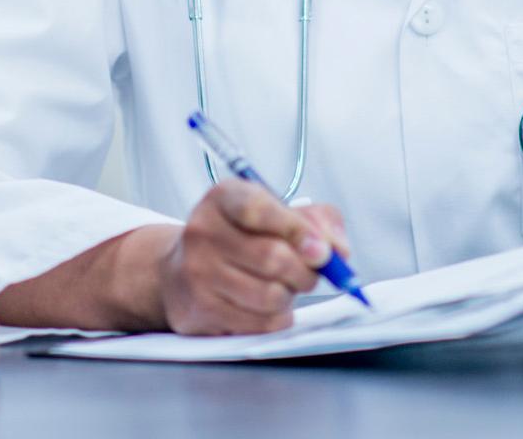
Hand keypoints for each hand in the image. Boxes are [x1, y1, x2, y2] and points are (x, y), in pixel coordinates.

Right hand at [157, 181, 348, 334]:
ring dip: (291, 296)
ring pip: (270, 296)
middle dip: (305, 271)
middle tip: (309, 272)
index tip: (323, 250)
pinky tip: (266, 306)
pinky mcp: (202, 310)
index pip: (259, 209)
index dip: (296, 230)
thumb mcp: (274, 212)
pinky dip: (277, 318)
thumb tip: (338, 250)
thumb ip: (315, 220)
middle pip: (273, 258)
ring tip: (283, 286)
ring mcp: (198, 272)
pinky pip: (261, 324)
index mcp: (223, 198)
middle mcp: (203, 231)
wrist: (183, 270)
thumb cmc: (240, 238)